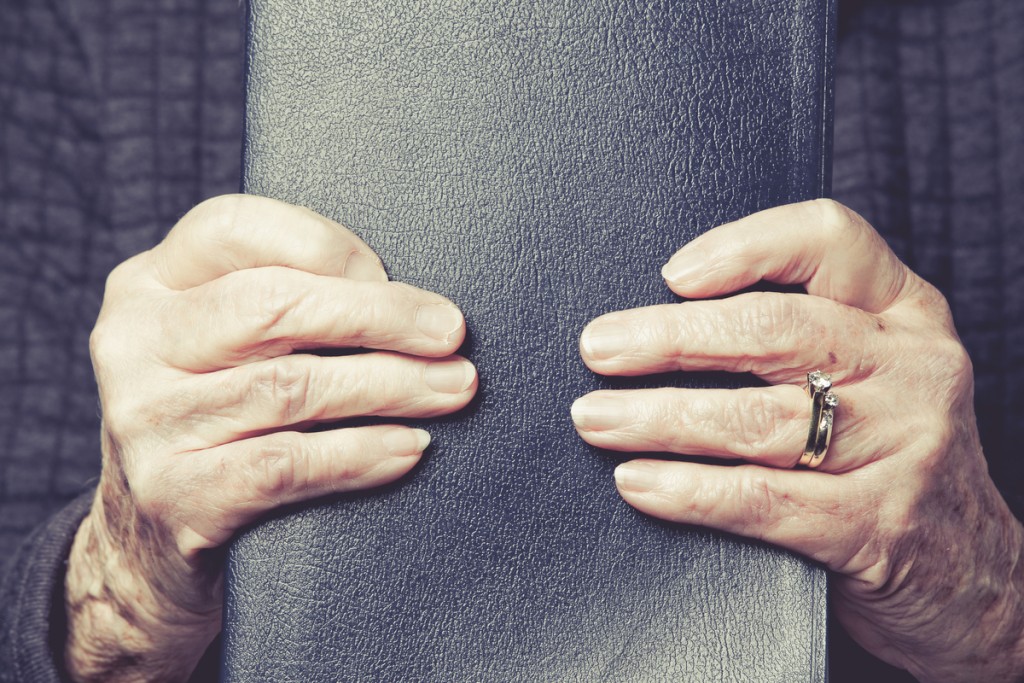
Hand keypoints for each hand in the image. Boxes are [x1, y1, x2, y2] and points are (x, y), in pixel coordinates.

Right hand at [65, 195, 476, 681]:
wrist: (154, 541)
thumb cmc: (225, 418)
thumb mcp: (230, 345)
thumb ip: (288, 303)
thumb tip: (413, 301)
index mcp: (149, 284)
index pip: (234, 227)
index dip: (326, 245)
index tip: (392, 275)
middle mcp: (133, 343)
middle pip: (271, 306)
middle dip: (379, 316)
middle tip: (452, 333)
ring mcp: (145, 422)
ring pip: (290, 387)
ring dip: (391, 385)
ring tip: (455, 388)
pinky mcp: (173, 494)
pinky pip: (285, 464)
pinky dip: (360, 454)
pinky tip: (411, 448)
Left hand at [571, 199, 1023, 682]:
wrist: (973, 571)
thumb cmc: (887, 450)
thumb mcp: (874, 370)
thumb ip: (805, 334)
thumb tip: (659, 320)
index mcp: (904, 311)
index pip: (830, 241)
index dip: (745, 247)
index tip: (671, 273)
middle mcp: (909, 368)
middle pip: (775, 330)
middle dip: (671, 338)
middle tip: (598, 348)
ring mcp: (900, 447)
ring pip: (758, 419)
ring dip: (660, 417)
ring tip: (595, 417)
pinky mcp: (874, 524)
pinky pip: (762, 499)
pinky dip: (688, 490)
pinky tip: (636, 482)